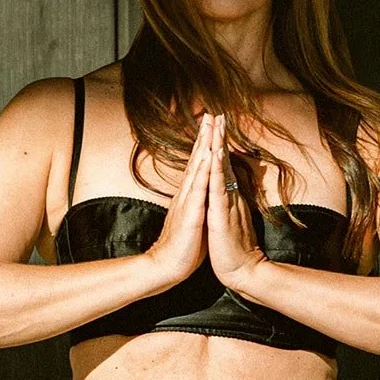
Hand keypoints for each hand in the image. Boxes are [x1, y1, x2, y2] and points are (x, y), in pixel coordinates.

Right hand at [143, 113, 212, 288]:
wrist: (168, 266)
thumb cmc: (184, 246)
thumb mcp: (194, 218)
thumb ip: (198, 203)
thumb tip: (203, 194)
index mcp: (190, 196)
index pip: (199, 164)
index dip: (205, 143)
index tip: (211, 124)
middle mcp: (187, 194)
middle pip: (197, 159)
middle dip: (204, 135)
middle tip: (211, 113)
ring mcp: (188, 202)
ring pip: (197, 169)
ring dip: (204, 146)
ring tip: (210, 126)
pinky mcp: (191, 214)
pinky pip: (199, 190)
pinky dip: (204, 172)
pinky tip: (209, 156)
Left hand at [205, 115, 266, 289]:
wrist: (242, 271)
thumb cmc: (232, 249)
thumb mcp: (228, 220)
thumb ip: (229, 203)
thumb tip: (229, 189)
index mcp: (226, 197)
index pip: (221, 166)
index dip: (217, 145)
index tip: (214, 124)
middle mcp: (229, 196)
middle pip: (222, 161)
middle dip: (219, 136)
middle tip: (217, 113)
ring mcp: (227, 204)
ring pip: (222, 170)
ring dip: (219, 146)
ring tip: (217, 124)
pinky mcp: (222, 215)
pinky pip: (219, 189)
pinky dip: (217, 170)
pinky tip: (216, 154)